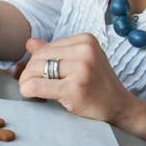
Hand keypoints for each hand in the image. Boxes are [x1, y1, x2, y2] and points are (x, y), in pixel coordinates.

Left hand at [19, 34, 140, 124]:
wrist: (119, 106)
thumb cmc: (97, 85)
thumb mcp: (80, 62)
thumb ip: (56, 52)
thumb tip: (29, 43)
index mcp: (85, 40)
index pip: (45, 47)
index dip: (36, 63)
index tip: (40, 76)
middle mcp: (84, 51)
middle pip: (38, 57)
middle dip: (28, 73)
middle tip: (32, 86)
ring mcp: (81, 69)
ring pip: (35, 70)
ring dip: (26, 82)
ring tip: (33, 91)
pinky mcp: (74, 88)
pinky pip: (36, 86)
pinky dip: (28, 91)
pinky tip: (32, 96)